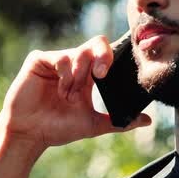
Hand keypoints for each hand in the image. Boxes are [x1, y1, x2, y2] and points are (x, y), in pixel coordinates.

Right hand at [0, 35, 151, 150]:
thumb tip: (148, 121)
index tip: (117, 73)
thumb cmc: (58, 128)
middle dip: (103, 57)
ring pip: (79, 52)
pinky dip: (66, 74)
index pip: (108, 55)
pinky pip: (61, 57)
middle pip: (97, 43)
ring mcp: (57, 60)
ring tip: (69, 96)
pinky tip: (61, 90)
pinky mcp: (40, 60)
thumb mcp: (93, 125)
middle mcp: (75, 64)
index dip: (116, 58)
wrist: (30, 135)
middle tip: (102, 75)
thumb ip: (119, 122)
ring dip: (79, 77)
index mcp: (89, 76)